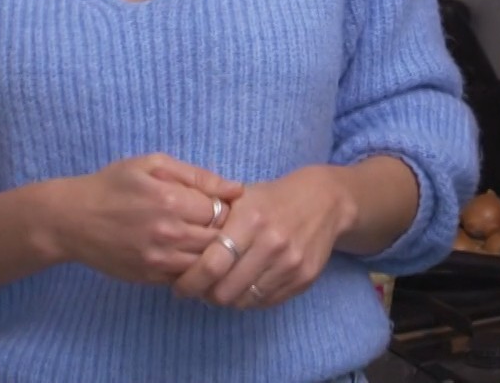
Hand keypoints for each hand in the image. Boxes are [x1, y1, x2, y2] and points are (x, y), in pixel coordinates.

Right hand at [33, 153, 243, 284]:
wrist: (71, 219)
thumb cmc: (113, 184)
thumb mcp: (153, 164)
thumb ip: (198, 176)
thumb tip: (237, 189)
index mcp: (171, 200)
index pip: (223, 211)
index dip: (228, 208)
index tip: (222, 205)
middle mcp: (168, 233)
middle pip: (220, 241)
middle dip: (226, 233)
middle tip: (219, 225)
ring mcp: (158, 260)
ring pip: (206, 265)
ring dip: (212, 255)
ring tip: (207, 241)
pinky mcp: (149, 278)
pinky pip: (186, 279)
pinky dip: (194, 270)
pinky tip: (188, 255)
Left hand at [170, 166, 355, 309]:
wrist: (325, 201)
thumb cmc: (271, 199)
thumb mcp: (239, 197)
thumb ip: (209, 220)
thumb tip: (174, 247)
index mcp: (251, 220)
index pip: (212, 264)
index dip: (189, 281)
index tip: (179, 285)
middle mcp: (272, 244)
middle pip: (225, 291)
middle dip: (205, 294)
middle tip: (198, 288)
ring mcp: (291, 264)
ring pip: (244, 301)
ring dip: (227, 298)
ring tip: (220, 286)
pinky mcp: (304, 279)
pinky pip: (265, 303)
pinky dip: (249, 299)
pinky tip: (244, 285)